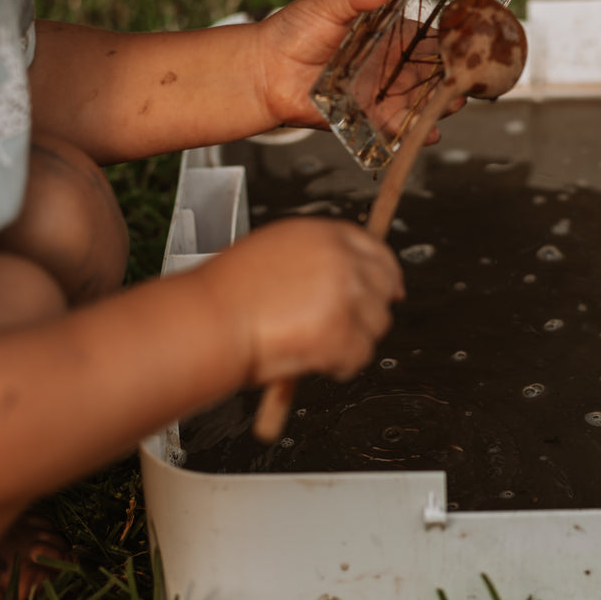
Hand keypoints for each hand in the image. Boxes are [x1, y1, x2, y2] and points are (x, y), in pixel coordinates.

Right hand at [198, 217, 403, 388]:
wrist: (208, 321)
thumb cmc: (226, 295)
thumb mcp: (275, 254)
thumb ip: (315, 261)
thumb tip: (350, 281)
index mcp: (323, 234)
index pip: (376, 250)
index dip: (387, 274)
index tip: (392, 290)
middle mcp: (340, 259)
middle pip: (384, 288)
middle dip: (368, 313)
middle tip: (340, 331)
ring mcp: (343, 295)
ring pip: (376, 325)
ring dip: (352, 341)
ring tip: (312, 345)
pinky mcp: (341, 332)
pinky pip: (360, 356)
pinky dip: (339, 365)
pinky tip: (310, 359)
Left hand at [255, 0, 463, 143]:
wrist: (263, 70)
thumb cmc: (292, 32)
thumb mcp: (327, 5)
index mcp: (388, 36)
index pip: (428, 38)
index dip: (452, 39)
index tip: (472, 40)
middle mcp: (389, 66)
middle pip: (432, 73)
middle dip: (454, 77)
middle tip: (470, 76)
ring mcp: (380, 93)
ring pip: (420, 102)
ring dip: (440, 105)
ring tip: (454, 102)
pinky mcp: (366, 118)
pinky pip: (395, 128)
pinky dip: (413, 132)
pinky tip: (429, 132)